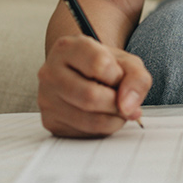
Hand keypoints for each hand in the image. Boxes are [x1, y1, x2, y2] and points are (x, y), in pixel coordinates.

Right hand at [37, 34, 151, 136]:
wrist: (84, 74)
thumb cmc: (105, 67)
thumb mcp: (127, 63)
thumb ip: (137, 79)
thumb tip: (128, 108)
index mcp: (67, 48)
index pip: (99, 65)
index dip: (118, 75)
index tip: (118, 76)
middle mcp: (50, 72)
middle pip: (91, 97)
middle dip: (117, 103)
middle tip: (123, 100)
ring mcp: (46, 98)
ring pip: (89, 120)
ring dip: (113, 119)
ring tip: (115, 108)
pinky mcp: (49, 121)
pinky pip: (84, 134)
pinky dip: (102, 129)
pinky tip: (101, 116)